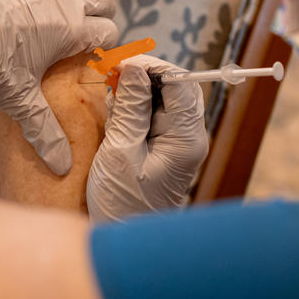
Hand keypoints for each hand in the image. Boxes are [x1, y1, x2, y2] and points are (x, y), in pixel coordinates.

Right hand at [87, 55, 208, 221]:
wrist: (122, 237)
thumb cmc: (121, 201)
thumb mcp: (120, 151)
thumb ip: (130, 108)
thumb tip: (134, 68)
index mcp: (186, 139)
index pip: (181, 84)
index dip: (152, 66)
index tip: (122, 61)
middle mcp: (188, 137)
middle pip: (176, 88)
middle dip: (145, 74)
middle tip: (112, 71)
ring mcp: (177, 142)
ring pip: (163, 98)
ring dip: (138, 88)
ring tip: (110, 88)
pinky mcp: (163, 147)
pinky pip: (153, 114)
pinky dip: (134, 105)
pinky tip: (114, 106)